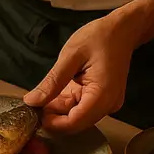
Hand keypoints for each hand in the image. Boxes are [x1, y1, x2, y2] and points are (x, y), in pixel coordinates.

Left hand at [23, 13, 136, 132]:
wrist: (122, 30)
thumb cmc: (99, 37)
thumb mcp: (70, 56)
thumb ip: (52, 82)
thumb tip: (32, 102)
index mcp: (102, 95)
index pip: (75, 122)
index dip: (52, 124)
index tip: (33, 115)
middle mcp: (108, 105)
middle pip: (76, 123)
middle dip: (53, 118)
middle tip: (32, 106)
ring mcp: (107, 104)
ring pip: (77, 116)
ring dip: (58, 110)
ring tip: (41, 97)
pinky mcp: (103, 100)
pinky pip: (82, 107)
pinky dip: (66, 103)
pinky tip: (55, 93)